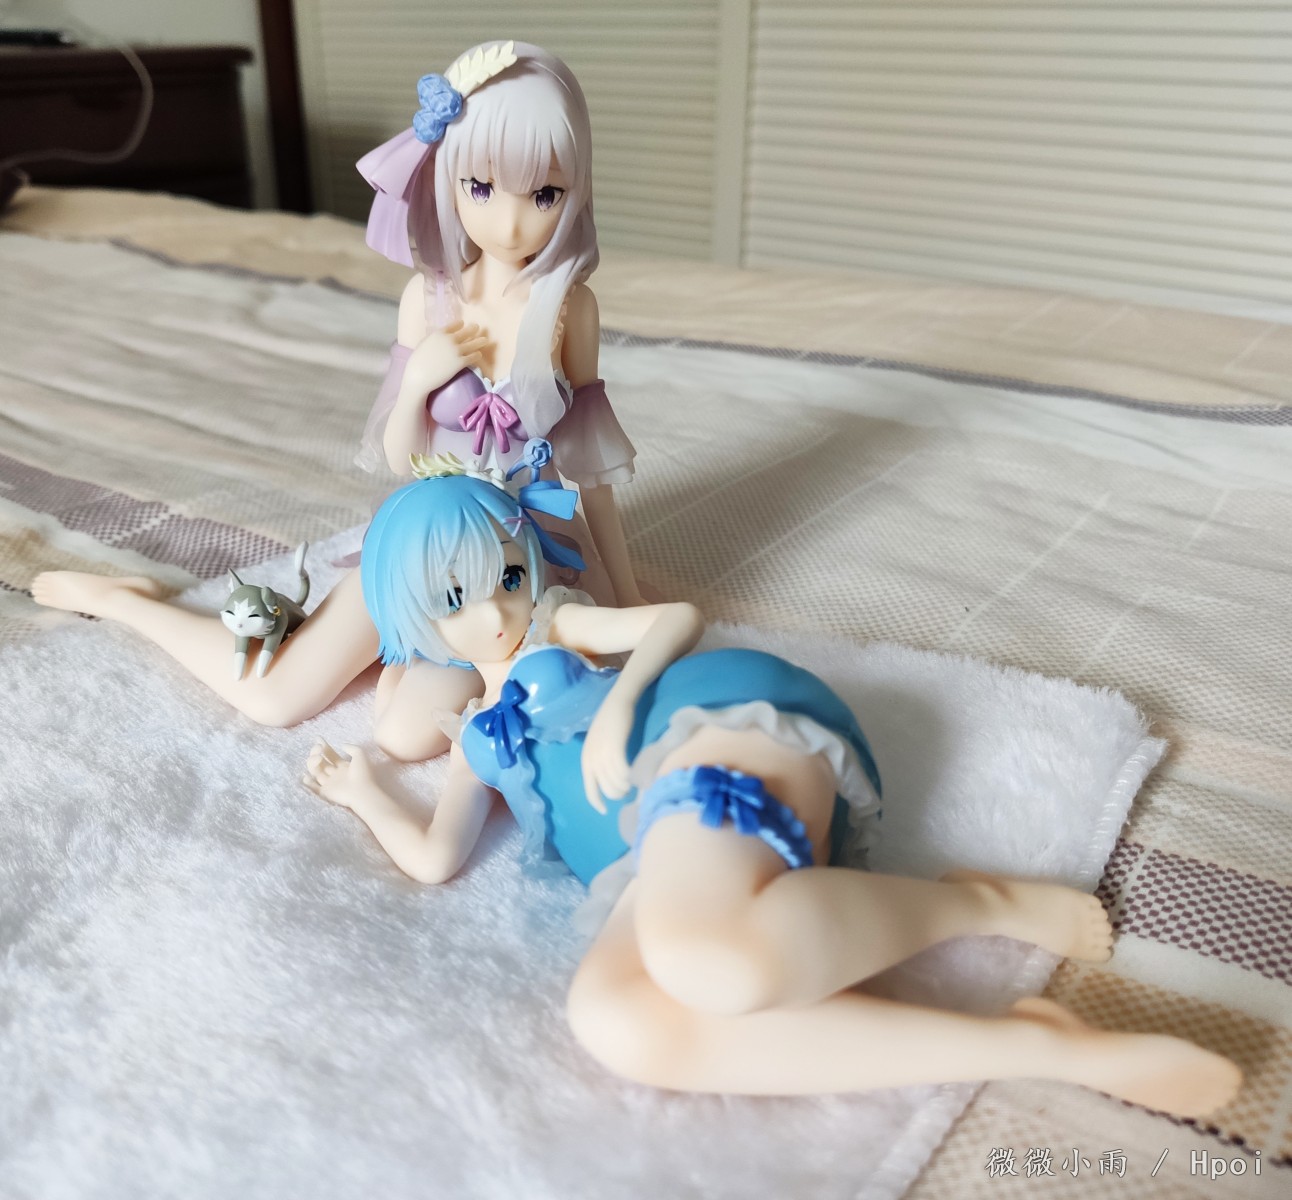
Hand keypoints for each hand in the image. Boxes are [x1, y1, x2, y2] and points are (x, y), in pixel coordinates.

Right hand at [301, 740, 375, 811]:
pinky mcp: (325, 792)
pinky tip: (306, 776)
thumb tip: (342, 745)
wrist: (362, 792)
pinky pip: (314, 788)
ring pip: (316, 771)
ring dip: (312, 762)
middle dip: (316, 753)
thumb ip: (351, 748)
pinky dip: (308, 783)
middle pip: (321, 762)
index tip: (318, 738)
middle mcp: (335, 774)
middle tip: (319, 748)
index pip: (330, 755)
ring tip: (318, 757)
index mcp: (344, 766)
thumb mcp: (360, 755)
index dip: (324, 746)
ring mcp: (330, 783)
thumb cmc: (362, 774)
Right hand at [403, 321, 491, 394]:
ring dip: (480, 341)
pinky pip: (473, 357)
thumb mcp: (424, 343)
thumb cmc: (417, 362)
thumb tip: (440, 338)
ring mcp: (456, 350)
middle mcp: (449, 339)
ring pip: (473, 344)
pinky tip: (479, 354)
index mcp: (439, 333)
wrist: (419, 376)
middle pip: (466, 332)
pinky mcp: (460, 362)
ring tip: (485, 340)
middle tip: (477, 327)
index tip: (463, 324)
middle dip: (473, 329)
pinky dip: (477, 355)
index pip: (454, 325)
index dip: (460, 324)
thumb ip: (434, 339)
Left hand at [581, 695, 634, 813]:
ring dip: (627, 785)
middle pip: (607, 790)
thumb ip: (601, 761)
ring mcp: (603, 754)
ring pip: (617, 782)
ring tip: (635, 781)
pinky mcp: (615, 748)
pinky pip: (624, 772)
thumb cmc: (610, 723)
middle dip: (619, 793)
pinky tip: (637, 775)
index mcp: (586, 761)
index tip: (605, 811)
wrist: (617, 703)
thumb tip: (610, 780)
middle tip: (629, 788)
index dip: (597, 803)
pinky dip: (631, 777)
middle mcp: (592, 760)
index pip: (589, 790)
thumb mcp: (599, 745)